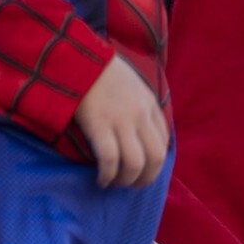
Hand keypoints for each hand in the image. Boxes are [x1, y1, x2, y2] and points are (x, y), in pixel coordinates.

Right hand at [71, 58, 168, 188]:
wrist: (79, 58)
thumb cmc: (101, 71)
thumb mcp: (132, 84)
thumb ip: (139, 106)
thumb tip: (137, 133)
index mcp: (150, 104)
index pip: (163, 141)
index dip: (155, 162)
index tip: (142, 171)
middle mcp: (140, 114)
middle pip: (156, 157)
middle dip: (146, 178)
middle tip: (132, 186)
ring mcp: (121, 120)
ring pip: (136, 163)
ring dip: (127, 180)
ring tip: (115, 184)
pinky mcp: (100, 125)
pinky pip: (110, 160)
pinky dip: (108, 175)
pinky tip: (101, 180)